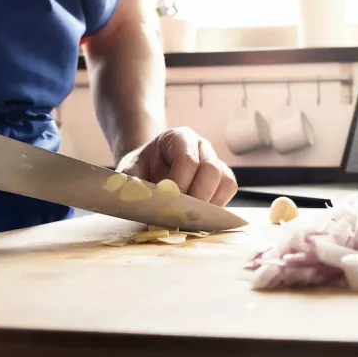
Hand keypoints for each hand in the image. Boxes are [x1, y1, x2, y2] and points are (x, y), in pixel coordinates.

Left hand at [117, 127, 237, 206]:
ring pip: (226, 181)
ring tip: (190, 218)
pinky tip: (199, 217)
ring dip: (210, 205)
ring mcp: (215, 161)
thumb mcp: (129, 173)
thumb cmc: (140, 170)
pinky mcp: (222, 178)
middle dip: (197, 198)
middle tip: (180, 216)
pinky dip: (217, 206)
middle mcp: (201, 146)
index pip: (187, 160)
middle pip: (212, 170)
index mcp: (178, 138)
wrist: (148, 169)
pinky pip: (229, 191)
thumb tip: (141, 199)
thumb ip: (132, 184)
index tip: (167, 203)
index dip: (179, 185)